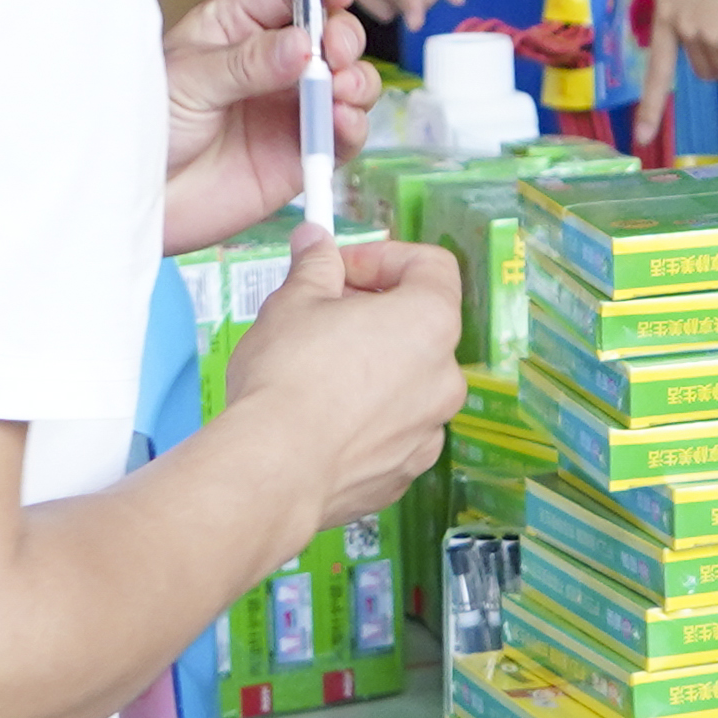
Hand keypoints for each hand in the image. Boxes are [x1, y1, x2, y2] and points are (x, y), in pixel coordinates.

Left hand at [158, 0, 372, 250]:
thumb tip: (303, 45)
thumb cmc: (147, 129)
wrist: (140, 199)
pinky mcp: (303, 153)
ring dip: (357, 81)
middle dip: (343, 37)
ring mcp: (292, 108)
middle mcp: (274, 63)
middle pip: (331, 33)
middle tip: (333, 54)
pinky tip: (340, 121)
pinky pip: (344, 135)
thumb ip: (247, 63)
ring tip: (339, 92)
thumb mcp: (189, 82)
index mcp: (238, 27)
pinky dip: (354, 125)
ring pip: (349, 81)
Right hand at [225, 227, 468, 534]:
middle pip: (419, 327)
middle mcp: (444, 378)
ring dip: (371, 369)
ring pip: (406, 384)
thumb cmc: (289, 378)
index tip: (342, 268)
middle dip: (372, 313)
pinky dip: (364, 421)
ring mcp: (428, 432)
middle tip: (320, 314)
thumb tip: (316, 243)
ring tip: (315, 372)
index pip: (432, 266)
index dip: (384, 256)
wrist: (274, 469)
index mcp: (431, 323)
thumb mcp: (294, 302)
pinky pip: (391, 433)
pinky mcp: (403, 474)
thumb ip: (315, 266)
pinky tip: (319, 421)